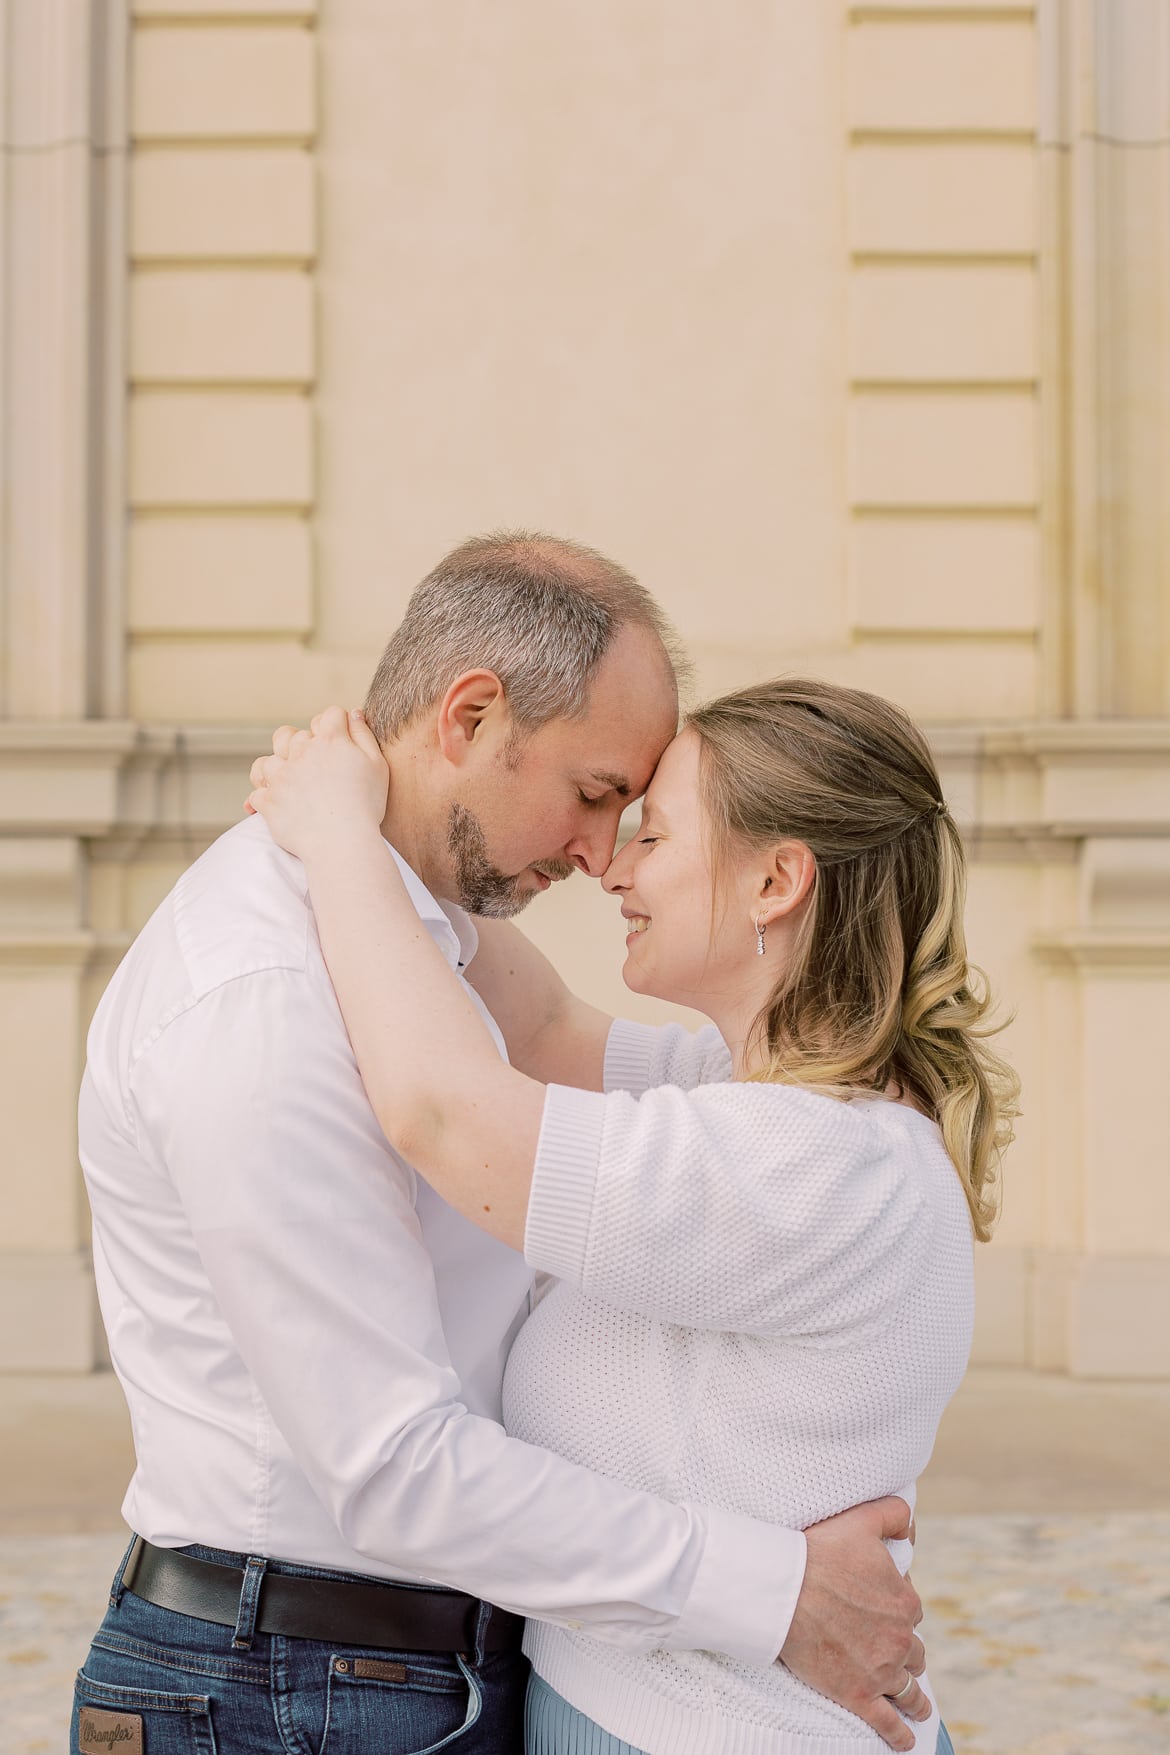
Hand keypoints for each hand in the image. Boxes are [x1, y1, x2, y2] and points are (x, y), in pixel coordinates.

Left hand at [246, 707, 388, 861]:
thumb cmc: (366, 805)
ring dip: (276, 768)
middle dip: (301, 744)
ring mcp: (281, 777)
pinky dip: (262, 798)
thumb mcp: (377, 765)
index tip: (342, 737)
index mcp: (330, 741)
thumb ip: (364, 735)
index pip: (330, 715)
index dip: (337, 723)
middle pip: (291, 734)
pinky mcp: (268, 802)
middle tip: (314, 763)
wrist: (343, 842)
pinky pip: (256, 794)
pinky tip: (271, 804)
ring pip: (267, 762)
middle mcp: (300, 753)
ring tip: (286, 780)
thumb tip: (354, 714)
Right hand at [779, 1497, 928, 1751]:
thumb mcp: (861, 1521)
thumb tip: (912, 1525)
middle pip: (913, 1651)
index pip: (912, 1610)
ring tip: (917, 1706)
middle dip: (905, 1651)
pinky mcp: (858, 1695)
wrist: (784, 1589)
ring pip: (908, 1689)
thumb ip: (893, 1515)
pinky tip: (905, 1740)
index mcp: (904, 1601)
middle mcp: (900, 1638)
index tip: (883, 1609)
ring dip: (914, 1698)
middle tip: (892, 1652)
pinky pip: (888, 1723)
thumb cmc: (819, 1552)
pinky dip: (899, 1734)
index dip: (897, 1608)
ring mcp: (881, 1670)